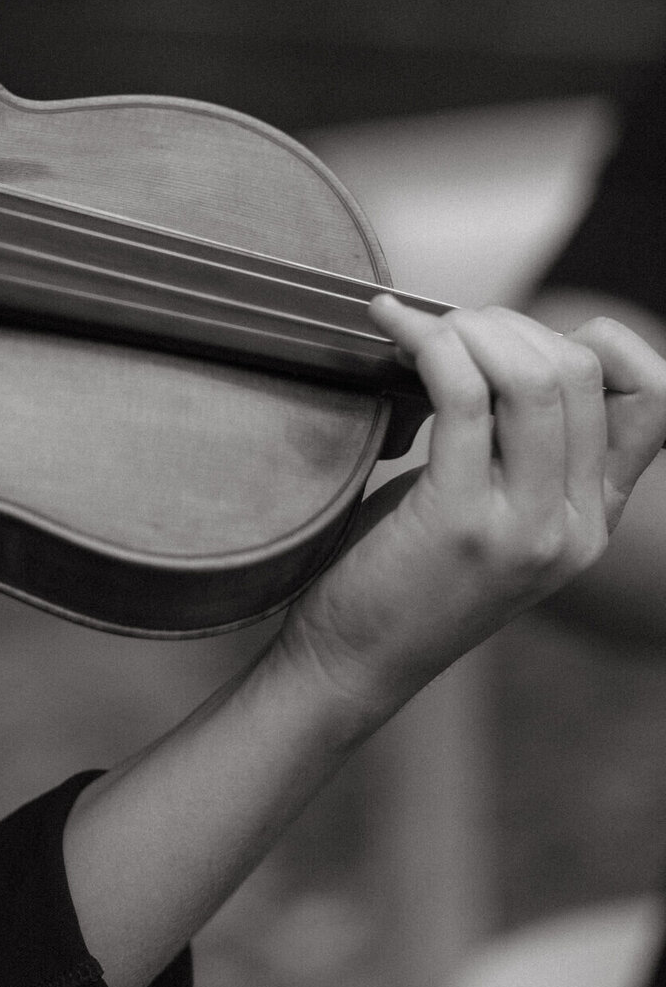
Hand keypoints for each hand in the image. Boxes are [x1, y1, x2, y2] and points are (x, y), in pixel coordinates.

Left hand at [275, 299, 665, 719]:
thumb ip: (522, 444)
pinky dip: (426, 342)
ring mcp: (526, 528)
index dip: (601, 341)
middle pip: (581, 370)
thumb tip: (507, 337)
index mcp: (595, 517)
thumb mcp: (494, 508)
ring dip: (469, 328)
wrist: (352, 662)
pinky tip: (390, 328)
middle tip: (446, 330)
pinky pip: (461, 393)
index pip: (656, 398)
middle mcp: (576, 525)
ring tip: (419, 330)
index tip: (523, 338)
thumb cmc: (405, 571)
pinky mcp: (460, 521)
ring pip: (533, 376)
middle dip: (508, 324)